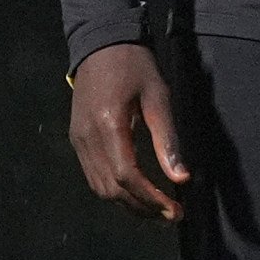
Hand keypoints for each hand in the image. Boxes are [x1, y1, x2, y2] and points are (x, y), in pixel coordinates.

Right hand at [66, 42, 186, 221]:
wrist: (100, 44)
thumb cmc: (134, 66)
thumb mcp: (158, 96)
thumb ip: (167, 139)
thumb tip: (182, 178)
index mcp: (108, 125)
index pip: (127, 176)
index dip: (152, 199)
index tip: (175, 211)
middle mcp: (87, 138)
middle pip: (111, 189)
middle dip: (143, 208)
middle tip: (172, 216)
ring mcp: (78, 140)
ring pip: (100, 188)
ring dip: (128, 205)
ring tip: (158, 211)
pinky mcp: (77, 140)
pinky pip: (94, 176)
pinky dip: (115, 191)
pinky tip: (137, 194)